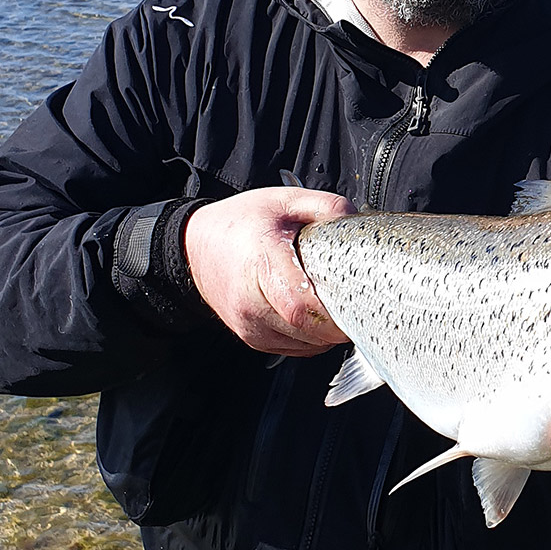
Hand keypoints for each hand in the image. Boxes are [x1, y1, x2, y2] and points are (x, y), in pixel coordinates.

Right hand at [185, 187, 355, 355]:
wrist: (195, 246)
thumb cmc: (240, 223)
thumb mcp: (284, 200)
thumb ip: (324, 206)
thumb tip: (354, 218)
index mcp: (263, 262)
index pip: (299, 305)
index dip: (332, 312)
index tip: (355, 301)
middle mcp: (251, 301)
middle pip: (306, 330)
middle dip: (339, 322)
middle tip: (355, 302)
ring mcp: (249, 324)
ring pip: (304, 345)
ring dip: (327, 333)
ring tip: (335, 306)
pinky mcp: (251, 338)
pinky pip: (294, 349)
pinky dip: (312, 339)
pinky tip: (316, 317)